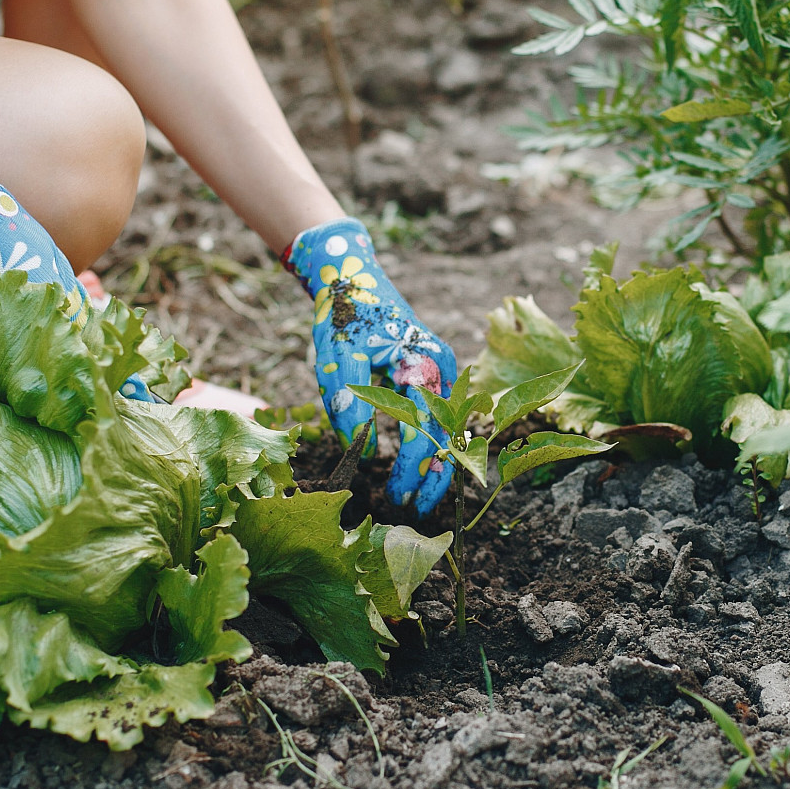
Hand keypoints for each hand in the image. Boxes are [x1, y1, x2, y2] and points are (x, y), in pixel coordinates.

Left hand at [285, 218, 455, 514]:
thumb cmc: (343, 316)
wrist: (352, 275)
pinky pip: (444, 416)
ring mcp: (443, 370)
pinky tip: (424, 468)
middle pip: (448, 436)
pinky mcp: (436, 371)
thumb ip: (350, 405)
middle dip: (434, 478)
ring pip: (451, 429)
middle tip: (416, 513)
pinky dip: (436, 444)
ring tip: (422, 499)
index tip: (398, 499)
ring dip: (439, 465)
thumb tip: (362, 452)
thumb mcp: (338, 360)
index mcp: (423, 366)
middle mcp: (443, 369)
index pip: (423, 432)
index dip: (412, 471)